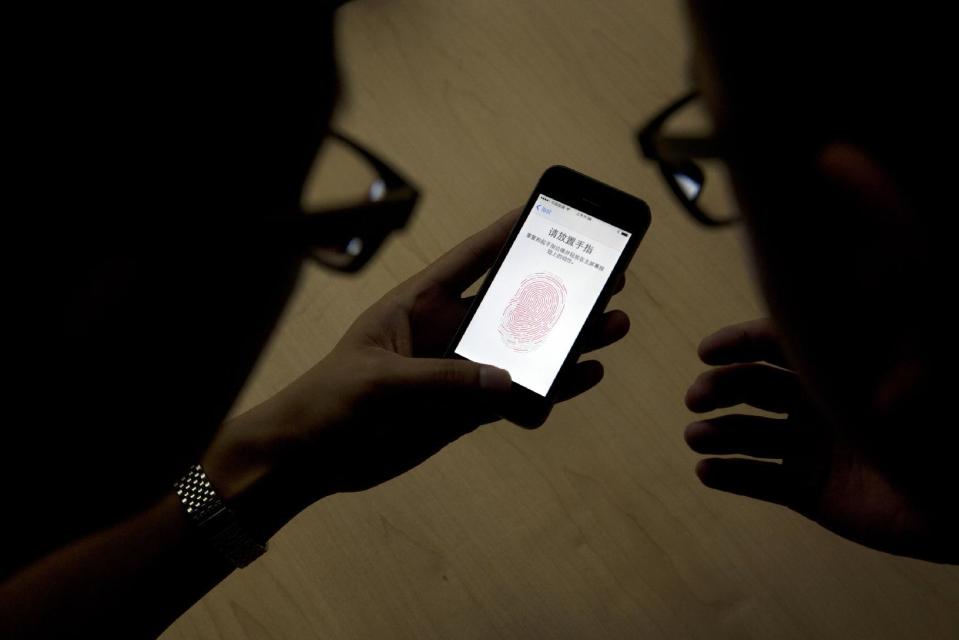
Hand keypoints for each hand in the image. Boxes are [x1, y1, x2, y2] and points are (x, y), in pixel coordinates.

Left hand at [205, 209, 629, 532]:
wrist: (310, 457)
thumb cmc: (329, 401)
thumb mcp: (379, 382)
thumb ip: (440, 380)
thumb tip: (504, 380)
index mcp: (417, 304)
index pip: (470, 259)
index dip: (508, 233)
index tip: (548, 211)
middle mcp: (445, 331)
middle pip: (513, 303)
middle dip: (559, 290)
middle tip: (608, 276)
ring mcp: (459, 370)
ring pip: (524, 348)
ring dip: (567, 339)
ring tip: (613, 326)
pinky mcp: (466, 409)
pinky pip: (518, 393)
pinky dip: (550, 387)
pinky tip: (583, 376)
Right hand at [684, 318, 956, 562]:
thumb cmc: (947, 436)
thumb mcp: (918, 381)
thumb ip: (875, 354)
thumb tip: (826, 339)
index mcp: (840, 373)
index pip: (780, 346)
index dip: (741, 344)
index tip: (708, 351)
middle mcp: (820, 407)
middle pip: (757, 388)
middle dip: (722, 388)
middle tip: (696, 398)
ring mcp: (813, 449)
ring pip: (753, 436)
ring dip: (720, 433)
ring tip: (696, 437)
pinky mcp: (811, 492)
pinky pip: (763, 482)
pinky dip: (733, 476)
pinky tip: (706, 471)